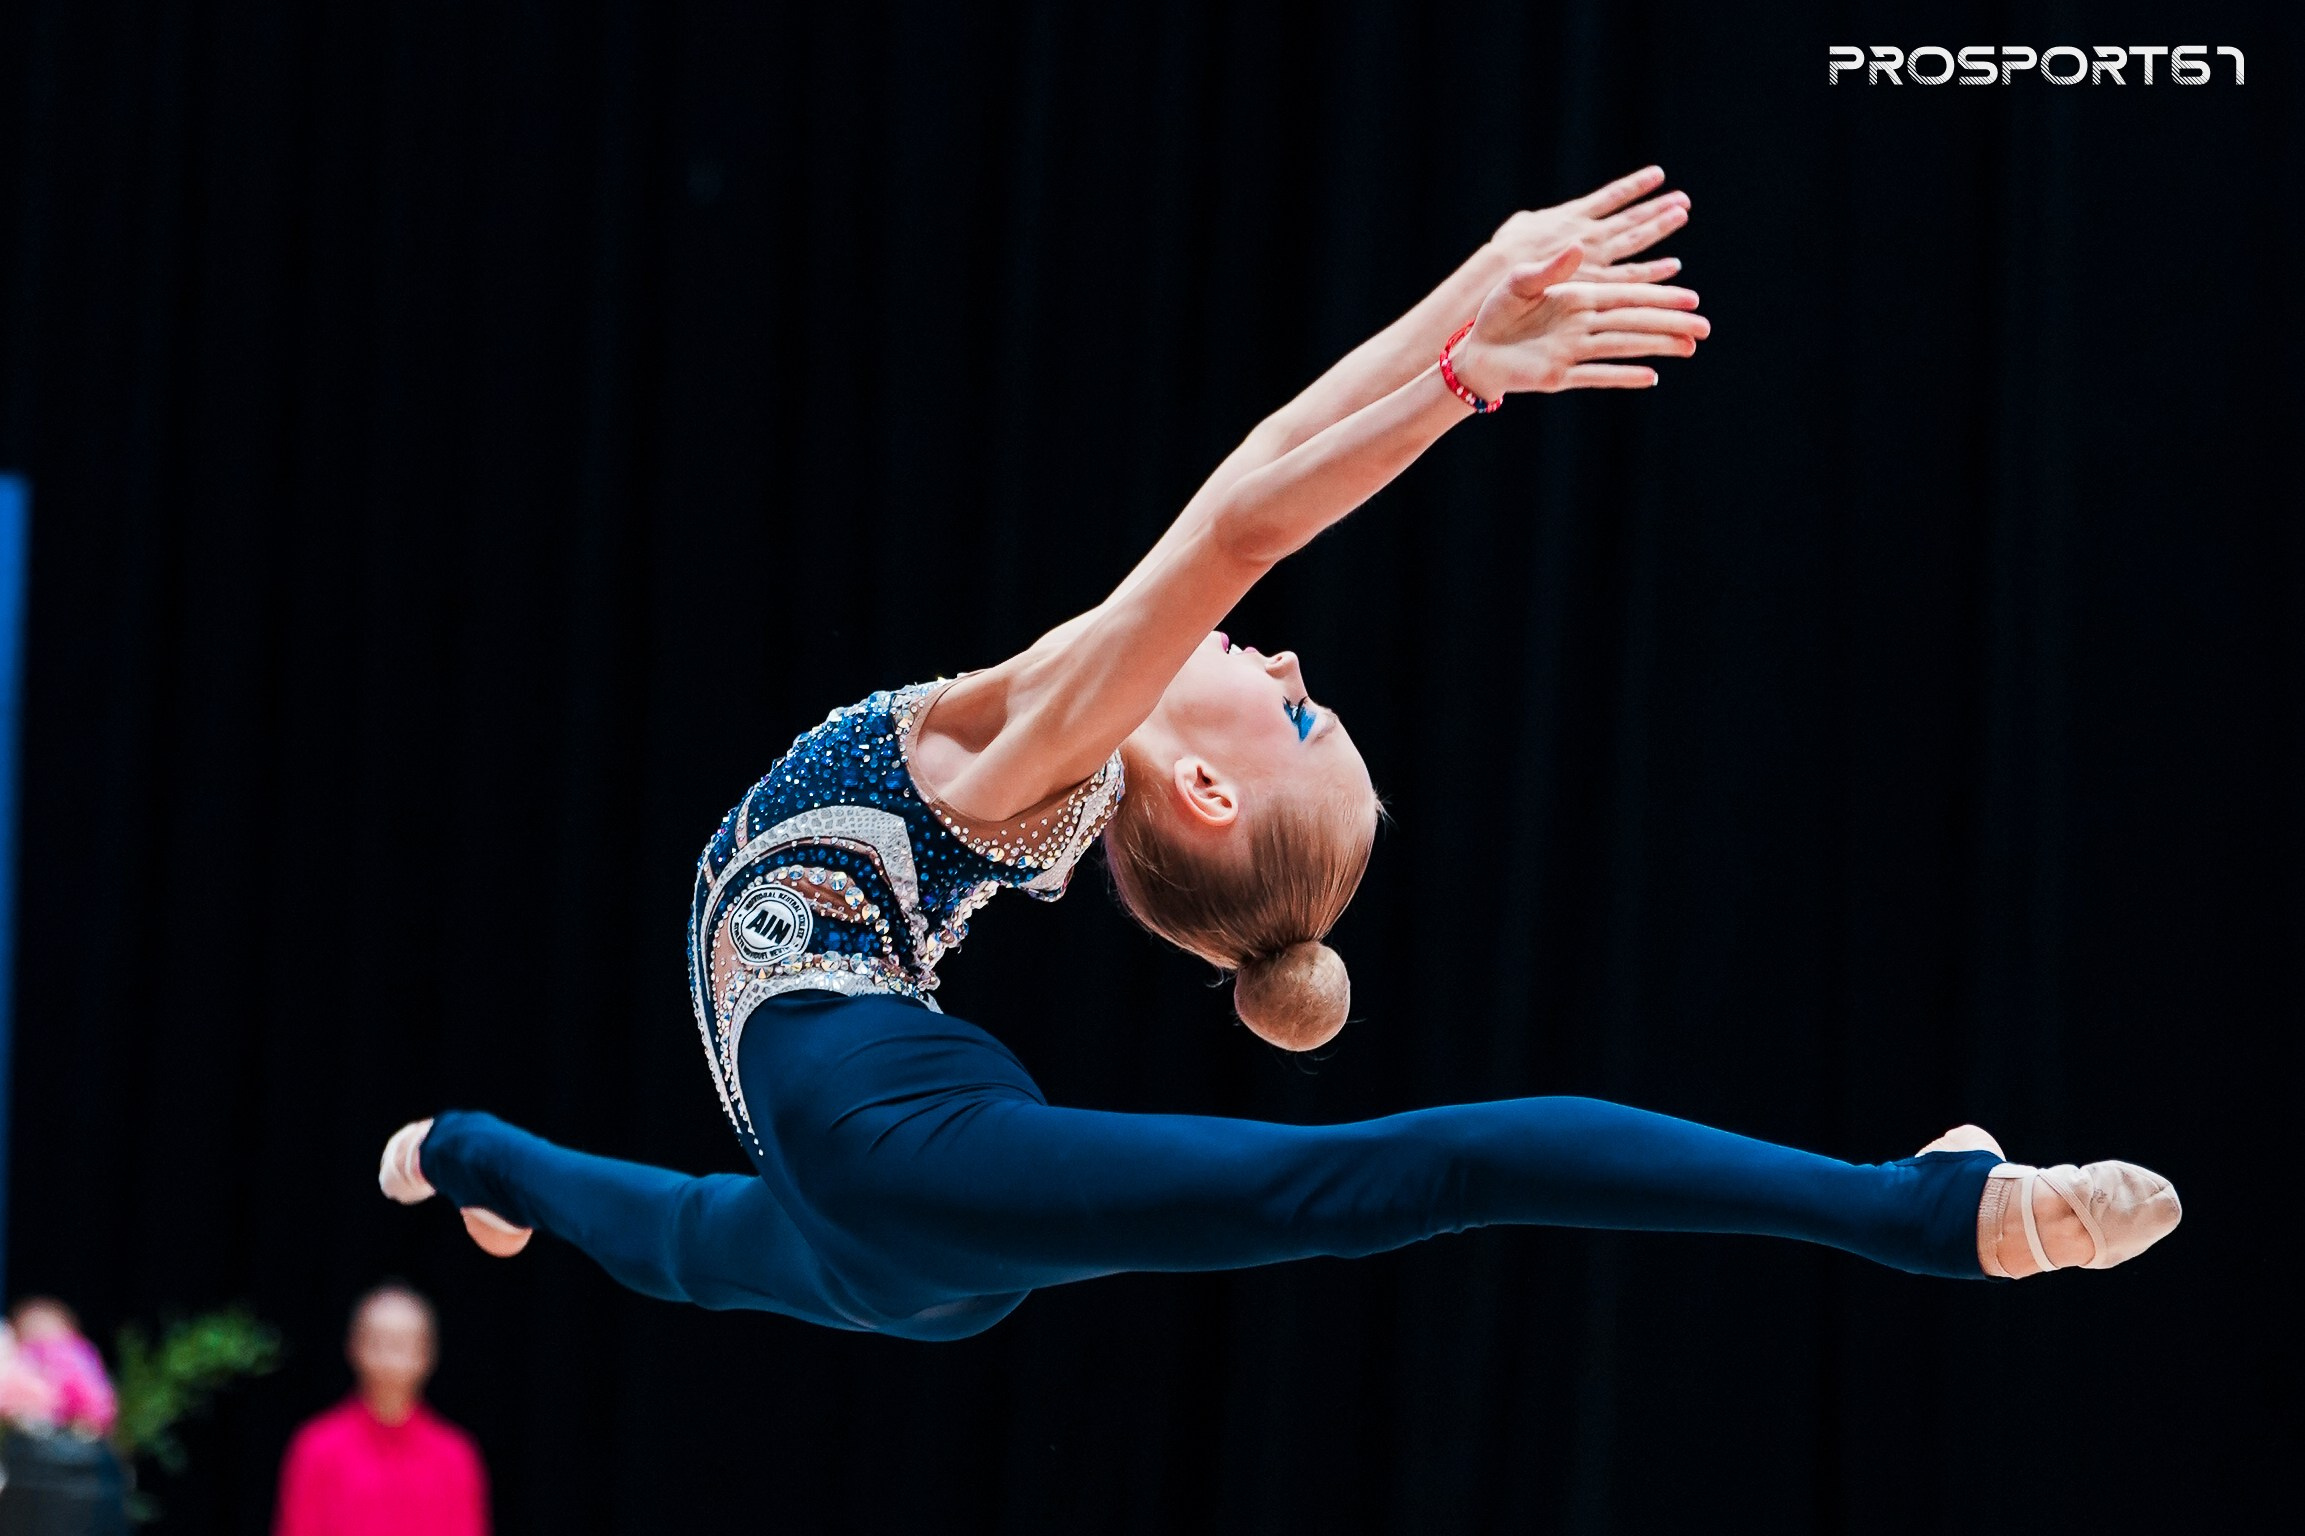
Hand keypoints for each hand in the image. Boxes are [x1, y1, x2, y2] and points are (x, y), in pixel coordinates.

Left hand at [1448, 246, 1707, 395]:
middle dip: (1669, 323)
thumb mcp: (1519, 282)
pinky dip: (1622, 376)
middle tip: (1705, 327)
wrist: (1474, 351)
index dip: (1658, 296)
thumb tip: (1581, 246)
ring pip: (1623, 347)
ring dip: (1656, 347)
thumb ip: (1550, 268)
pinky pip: (1596, 375)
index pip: (1626, 295)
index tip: (1690, 297)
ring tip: (1689, 348)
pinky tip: (1651, 377)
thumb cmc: (1495, 313)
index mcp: (1577, 297)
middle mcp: (1582, 325)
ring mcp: (1573, 351)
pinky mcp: (1560, 375)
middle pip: (1634, 322)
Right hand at [1491, 165, 1689, 284]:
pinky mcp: (1596, 284)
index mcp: (1572, 217)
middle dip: (1658, 208)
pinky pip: (1631, 276)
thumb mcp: (1517, 230)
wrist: (1498, 289)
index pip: (1612, 196)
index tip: (1658, 175)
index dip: (1635, 185)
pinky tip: (1674, 265)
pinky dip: (1654, 271)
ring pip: (1636, 241)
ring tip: (1682, 215)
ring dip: (1661, 226)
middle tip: (1683, 199)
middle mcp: (1589, 235)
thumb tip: (1536, 222)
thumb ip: (1535, 223)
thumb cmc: (1503, 261)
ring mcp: (1595, 258)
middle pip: (1631, 218)